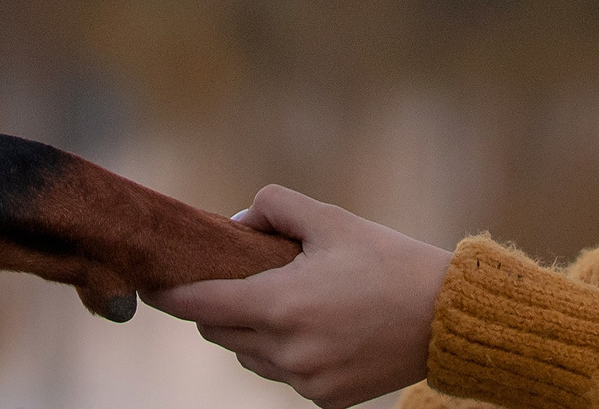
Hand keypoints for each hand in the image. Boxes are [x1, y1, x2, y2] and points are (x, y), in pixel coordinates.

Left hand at [148, 184, 451, 408]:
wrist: (446, 316)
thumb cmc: (388, 259)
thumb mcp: (330, 219)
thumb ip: (273, 208)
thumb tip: (236, 225)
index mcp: (281, 304)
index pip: (202, 304)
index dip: (171, 295)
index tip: (151, 286)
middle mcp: (287, 351)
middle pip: (218, 332)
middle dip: (218, 305)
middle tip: (237, 278)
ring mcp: (305, 381)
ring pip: (248, 356)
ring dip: (251, 330)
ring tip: (288, 299)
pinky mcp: (325, 399)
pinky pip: (283, 374)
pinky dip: (285, 352)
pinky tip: (319, 327)